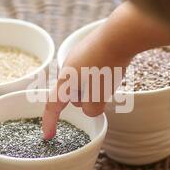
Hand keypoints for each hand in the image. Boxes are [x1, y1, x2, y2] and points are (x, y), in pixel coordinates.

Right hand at [42, 1, 169, 138]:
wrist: (120, 34)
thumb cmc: (107, 65)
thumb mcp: (99, 95)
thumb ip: (91, 109)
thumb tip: (90, 109)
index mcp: (65, 80)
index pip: (53, 105)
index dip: (50, 122)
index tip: (49, 135)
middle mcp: (67, 67)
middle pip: (72, 95)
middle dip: (85, 101)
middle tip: (102, 95)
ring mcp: (78, 56)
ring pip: (83, 84)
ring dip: (94, 89)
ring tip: (110, 80)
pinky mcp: (90, 49)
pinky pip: (91, 71)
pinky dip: (99, 77)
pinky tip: (112, 70)